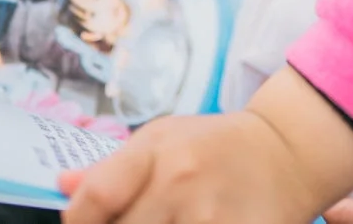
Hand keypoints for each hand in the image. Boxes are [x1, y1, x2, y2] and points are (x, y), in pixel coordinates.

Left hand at [60, 67, 352, 223]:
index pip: (96, 198)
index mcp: (159, 152)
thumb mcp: (164, 138)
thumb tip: (63, 187)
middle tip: (133, 223)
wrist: (290, 150)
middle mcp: (182, 183)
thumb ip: (113, 168)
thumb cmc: (218, 146)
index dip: (75, 222)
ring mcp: (213, 216)